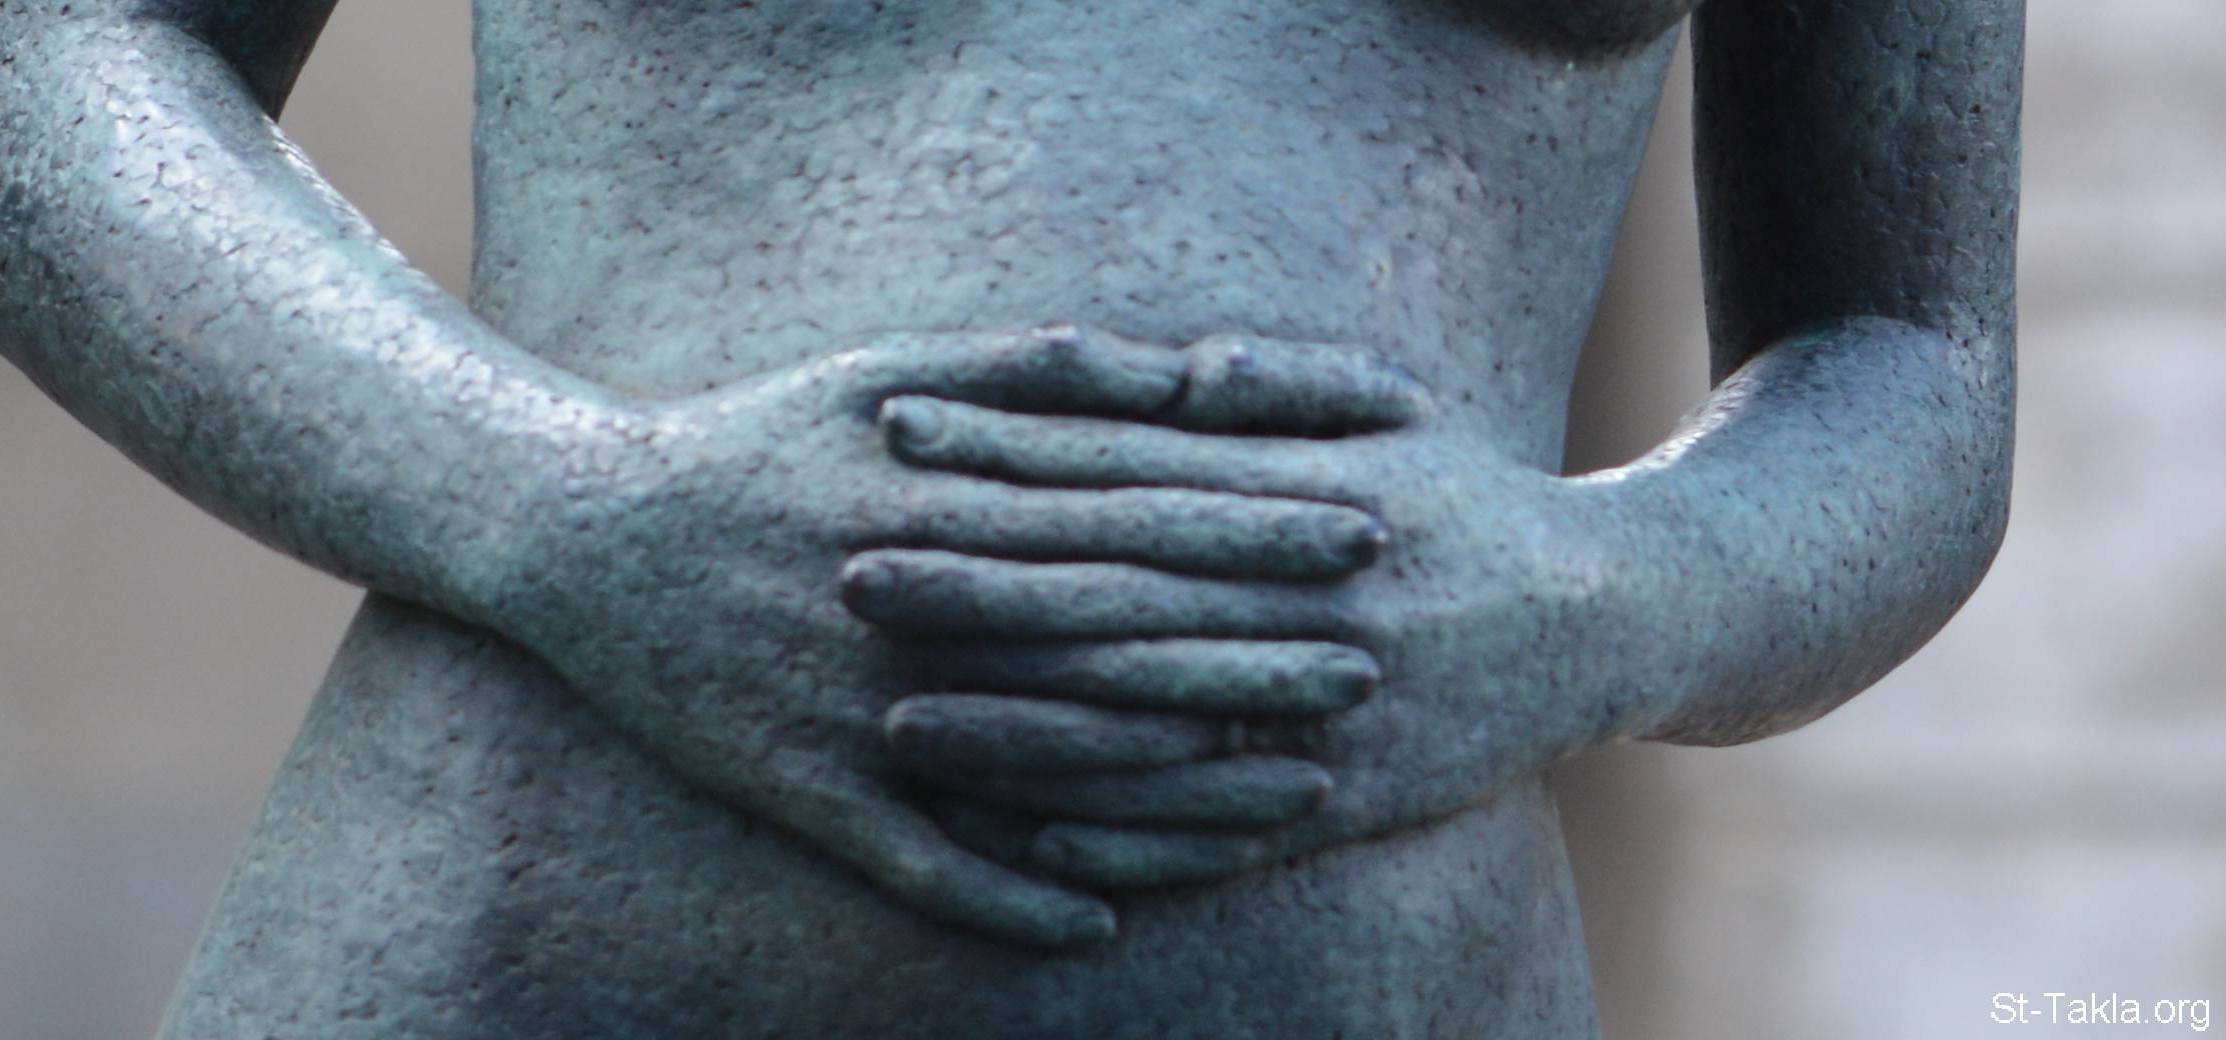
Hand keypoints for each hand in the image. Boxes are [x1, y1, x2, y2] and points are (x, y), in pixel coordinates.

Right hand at [478, 324, 1392, 946]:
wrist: (583, 533)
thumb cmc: (750, 437)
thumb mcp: (883, 372)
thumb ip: (1029, 372)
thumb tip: (1163, 368)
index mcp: (946, 505)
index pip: (1132, 523)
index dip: (1252, 532)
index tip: (1358, 534)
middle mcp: (917, 614)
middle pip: (1116, 646)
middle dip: (1253, 656)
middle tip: (1372, 667)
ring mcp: (861, 714)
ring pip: (1047, 764)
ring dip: (1176, 789)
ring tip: (1295, 799)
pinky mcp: (805, 792)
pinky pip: (922, 863)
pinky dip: (1008, 894)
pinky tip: (1100, 917)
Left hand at [857, 336, 1674, 888]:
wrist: (1609, 618)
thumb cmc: (1469, 501)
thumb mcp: (1393, 413)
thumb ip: (1279, 389)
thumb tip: (1181, 365)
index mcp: (1305, 494)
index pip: (1126, 466)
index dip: (1005, 448)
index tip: (895, 429)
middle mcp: (1308, 601)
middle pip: (1115, 594)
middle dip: (975, 589)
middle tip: (850, 575)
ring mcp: (1328, 710)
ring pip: (1150, 727)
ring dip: (1017, 731)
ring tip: (900, 726)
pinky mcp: (1353, 800)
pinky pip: (1223, 833)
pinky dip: (1125, 840)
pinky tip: (1025, 837)